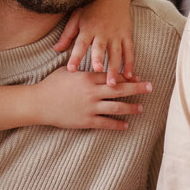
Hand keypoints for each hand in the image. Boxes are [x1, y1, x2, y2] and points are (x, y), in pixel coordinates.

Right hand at [30, 70, 151, 130]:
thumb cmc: (51, 85)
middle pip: (120, 89)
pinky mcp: (86, 121)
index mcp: (88, 77)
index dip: (127, 77)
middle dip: (137, 88)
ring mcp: (90, 107)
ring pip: (117, 107)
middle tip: (151, 87)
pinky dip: (118, 125)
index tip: (138, 77)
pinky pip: (106, 123)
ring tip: (141, 108)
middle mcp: (92, 92)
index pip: (113, 76)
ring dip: (131, 108)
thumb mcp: (68, 71)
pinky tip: (126, 125)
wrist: (38, 103)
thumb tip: (94, 64)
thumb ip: (83, 68)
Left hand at [55, 0, 136, 82]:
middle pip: (100, 48)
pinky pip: (129, 50)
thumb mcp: (76, 18)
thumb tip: (56, 49)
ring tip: (113, 83)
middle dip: (99, 59)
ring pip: (117, 53)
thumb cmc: (90, 7)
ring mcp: (116, 34)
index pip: (80, 44)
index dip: (75, 56)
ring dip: (115, 68)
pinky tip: (129, 75)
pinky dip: (130, 63)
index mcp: (88, 29)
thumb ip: (67, 35)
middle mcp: (102, 32)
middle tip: (97, 71)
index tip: (71, 69)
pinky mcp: (126, 34)